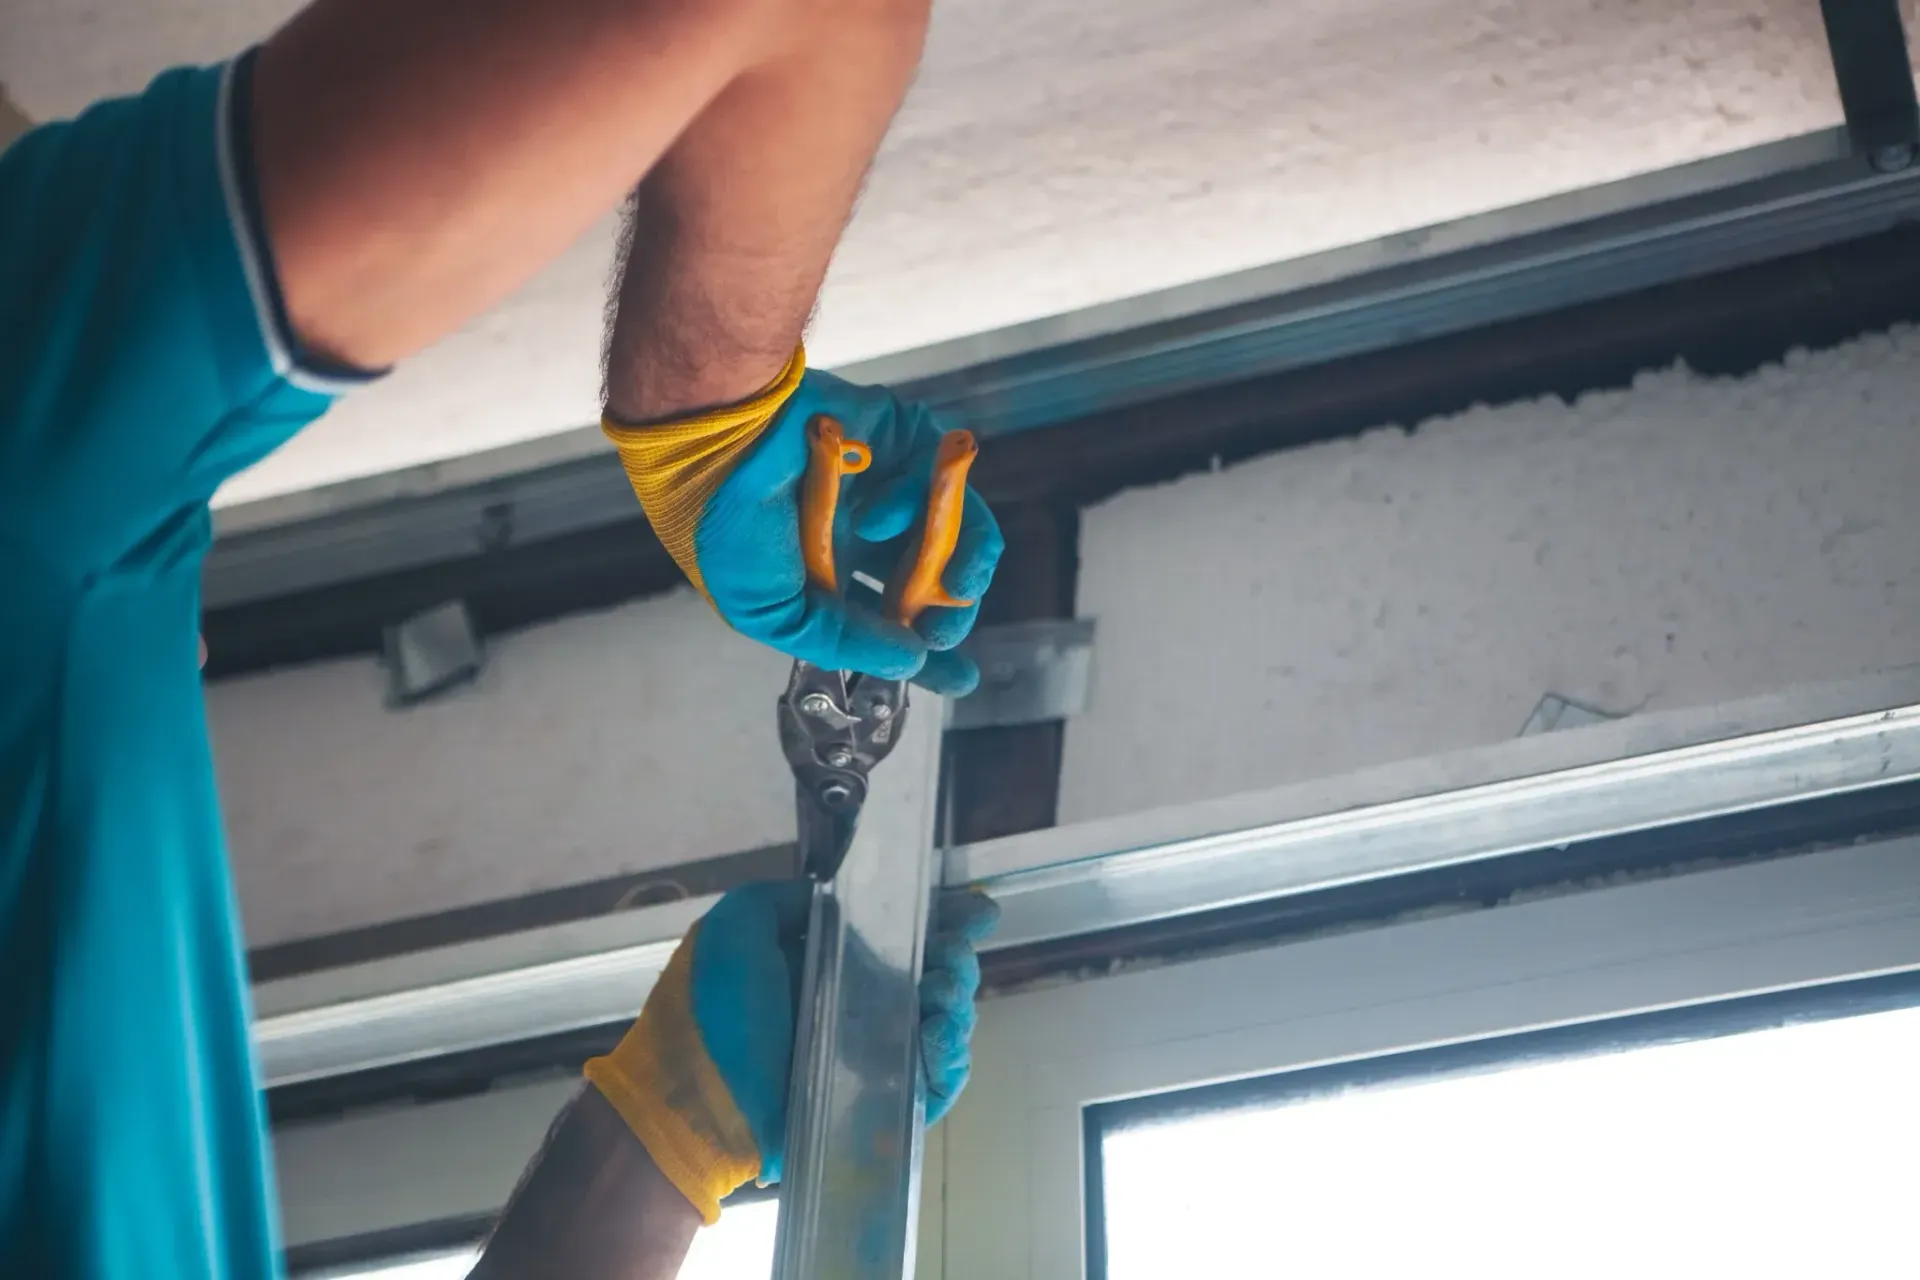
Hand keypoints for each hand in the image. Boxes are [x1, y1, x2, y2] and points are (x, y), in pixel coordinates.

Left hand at [584, 882, 997, 1221]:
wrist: (691, 1103)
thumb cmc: (710, 1011)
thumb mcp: (738, 926)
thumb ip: (790, 898)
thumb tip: (843, 894)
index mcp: (822, 964)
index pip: (895, 936)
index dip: (939, 920)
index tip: (973, 910)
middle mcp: (850, 1008)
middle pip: (930, 976)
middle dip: (955, 958)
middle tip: (953, 955)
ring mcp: (866, 1059)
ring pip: (939, 1025)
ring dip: (956, 1003)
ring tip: (943, 995)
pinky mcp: (876, 1106)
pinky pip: (933, 1081)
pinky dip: (949, 1058)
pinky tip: (940, 1035)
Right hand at [603, 354, 1003, 695]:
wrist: (719, 443)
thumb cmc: (728, 531)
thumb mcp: (775, 614)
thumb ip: (845, 642)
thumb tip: (911, 661)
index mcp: (827, 574)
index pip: (888, 621)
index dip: (926, 652)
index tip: (962, 679)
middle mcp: (859, 532)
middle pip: (932, 582)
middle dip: (948, 615)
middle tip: (942, 632)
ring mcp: (885, 484)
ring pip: (956, 533)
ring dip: (966, 566)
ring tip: (958, 588)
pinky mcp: (904, 440)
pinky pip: (942, 483)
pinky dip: (921, 507)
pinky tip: (875, 518)